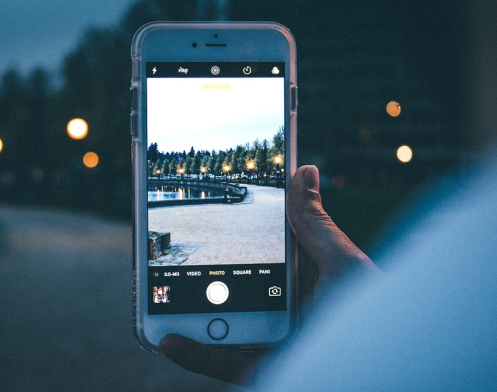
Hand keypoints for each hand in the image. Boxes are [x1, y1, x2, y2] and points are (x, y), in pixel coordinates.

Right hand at [160, 165, 378, 386]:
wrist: (388, 374)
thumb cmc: (378, 320)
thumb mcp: (345, 265)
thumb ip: (315, 225)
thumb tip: (302, 171)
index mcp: (303, 281)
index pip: (260, 252)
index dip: (231, 233)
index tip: (202, 212)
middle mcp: (283, 311)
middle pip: (229, 288)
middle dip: (196, 273)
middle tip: (166, 252)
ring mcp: (270, 342)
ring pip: (218, 325)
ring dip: (183, 312)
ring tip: (155, 293)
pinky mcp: (262, 371)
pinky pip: (221, 365)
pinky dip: (191, 355)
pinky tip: (166, 339)